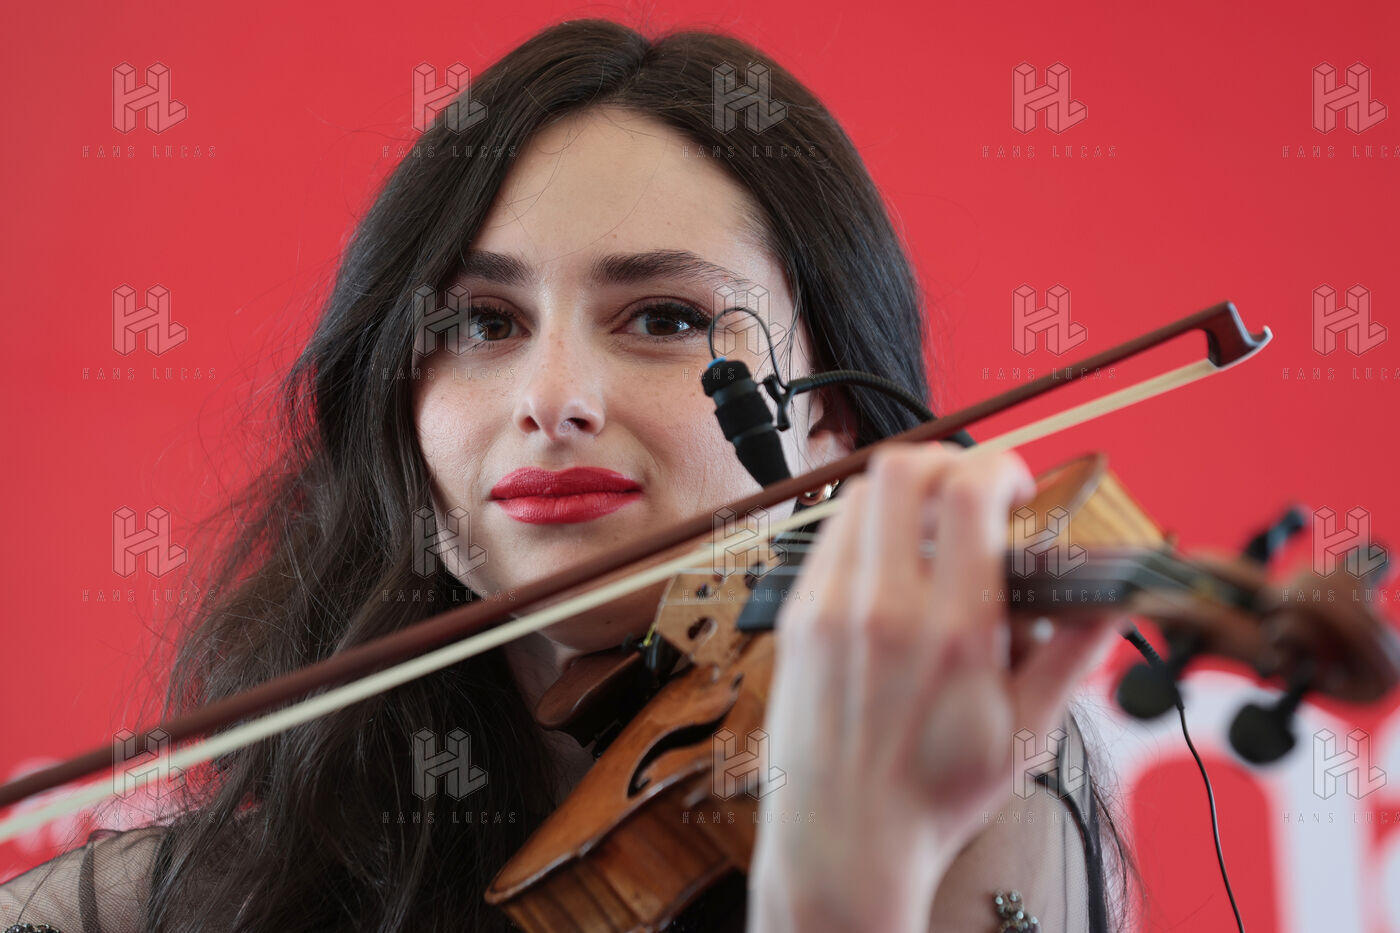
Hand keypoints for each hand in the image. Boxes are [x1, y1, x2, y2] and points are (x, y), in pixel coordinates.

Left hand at [745, 442, 1118, 932]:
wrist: (845, 840)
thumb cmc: (932, 797)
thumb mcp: (1025, 731)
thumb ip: (1073, 652)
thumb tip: (1112, 600)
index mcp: (950, 633)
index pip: (968, 492)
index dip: (1001, 467)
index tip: (1017, 486)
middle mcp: (881, 609)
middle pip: (903, 469)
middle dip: (950, 462)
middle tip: (975, 493)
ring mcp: (828, 609)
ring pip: (859, 495)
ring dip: (906, 495)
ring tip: (935, 533)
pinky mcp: (797, 618)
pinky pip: (829, 539)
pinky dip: (866, 531)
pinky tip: (892, 567)